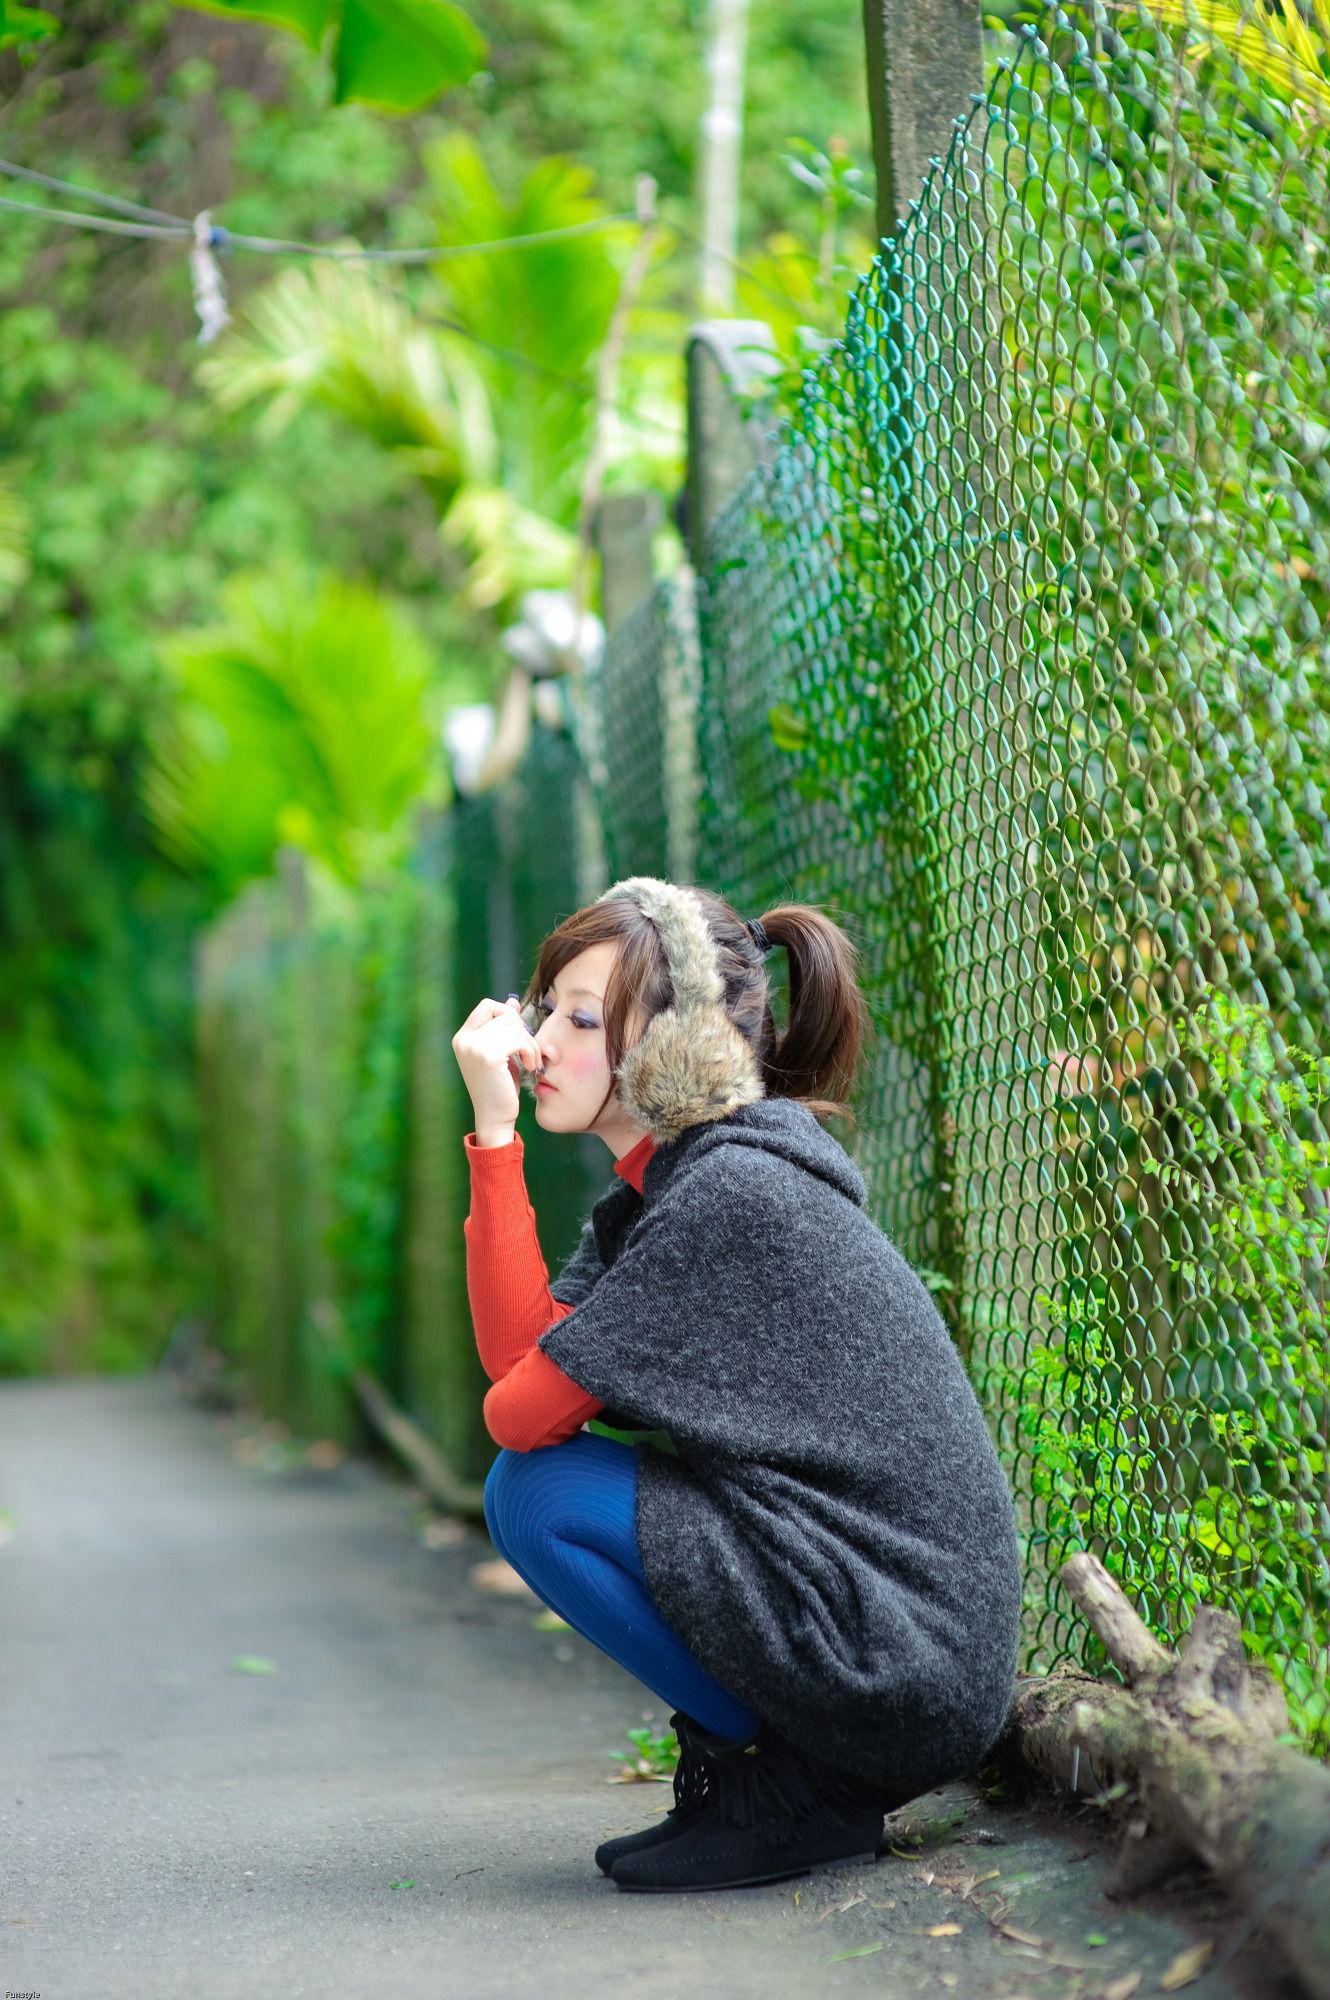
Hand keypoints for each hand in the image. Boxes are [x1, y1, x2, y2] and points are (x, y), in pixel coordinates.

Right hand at [451, 994, 541, 1140]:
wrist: (495, 1118)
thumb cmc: (499, 1087)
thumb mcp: (501, 1052)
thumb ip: (503, 1027)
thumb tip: (512, 1001)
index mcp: (462, 1037)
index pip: (487, 1005)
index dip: (508, 1013)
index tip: (519, 1034)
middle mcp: (464, 1039)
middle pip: (504, 1014)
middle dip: (523, 1030)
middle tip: (529, 1051)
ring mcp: (473, 1047)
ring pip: (514, 1026)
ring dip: (530, 1043)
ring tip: (531, 1061)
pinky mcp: (488, 1056)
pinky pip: (519, 1040)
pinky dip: (530, 1051)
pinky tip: (530, 1066)